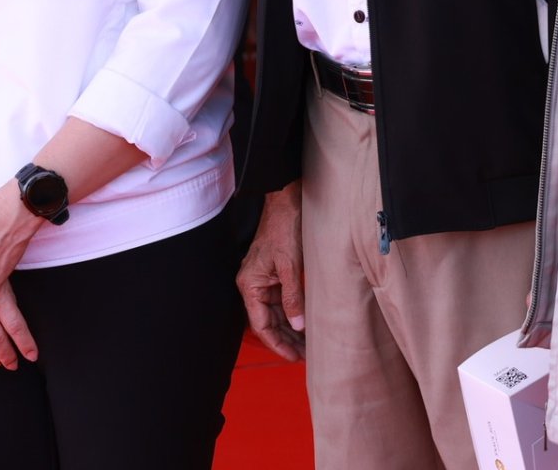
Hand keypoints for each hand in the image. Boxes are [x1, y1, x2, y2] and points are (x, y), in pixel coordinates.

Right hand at [236, 183, 305, 360]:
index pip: (260, 324)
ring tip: (307, 345)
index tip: (292, 357)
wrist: (288, 200)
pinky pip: (283, 300)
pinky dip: (294, 312)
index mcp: (250, 284)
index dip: (276, 343)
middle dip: (286, 339)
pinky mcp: (276, 273)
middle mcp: (253, 284)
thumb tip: (298, 324)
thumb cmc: (284, 227)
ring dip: (291, 328)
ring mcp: (264, 279)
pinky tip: (306, 323)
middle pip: (268, 321)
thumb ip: (293, 296)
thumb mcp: (290, 265)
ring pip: (276, 313)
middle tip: (305, 355)